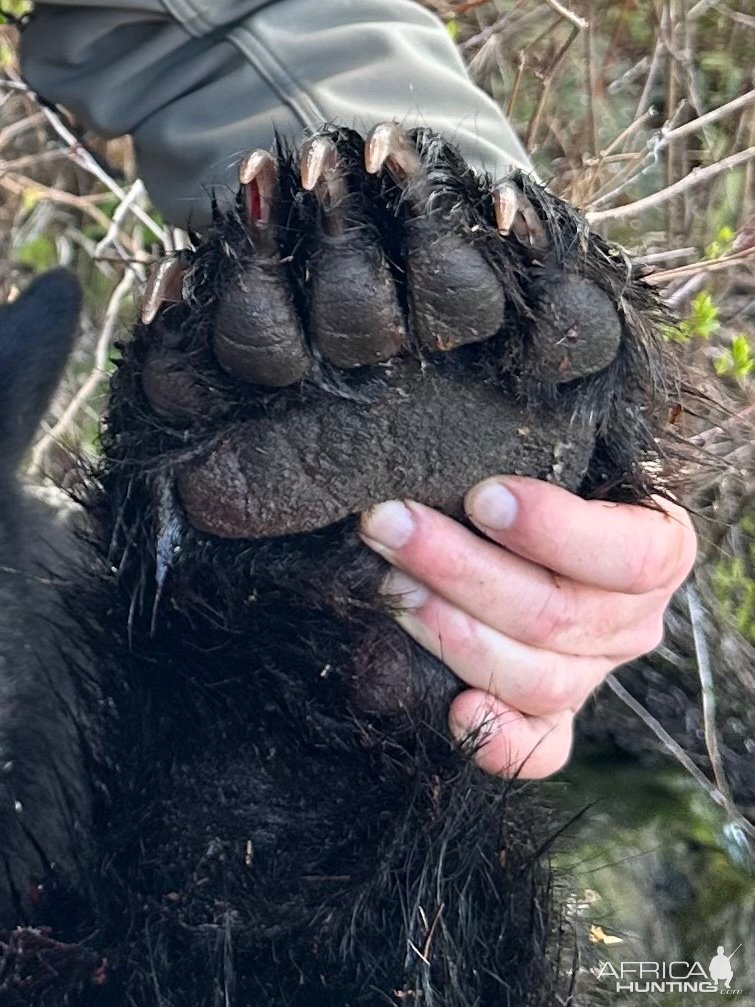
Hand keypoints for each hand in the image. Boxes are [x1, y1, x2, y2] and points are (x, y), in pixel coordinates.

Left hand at [360, 477, 696, 778]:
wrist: (554, 534)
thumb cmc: (557, 481)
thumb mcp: (568, 459)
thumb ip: (542, 459)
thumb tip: (468, 467)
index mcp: (658, 551)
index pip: (630, 556)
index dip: (554, 530)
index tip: (482, 496)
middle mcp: (632, 622)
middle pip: (555, 616)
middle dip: (458, 568)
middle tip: (389, 526)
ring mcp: (593, 675)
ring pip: (535, 678)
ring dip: (451, 632)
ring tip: (392, 589)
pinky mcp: (555, 717)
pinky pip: (541, 748)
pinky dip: (498, 738)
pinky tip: (455, 708)